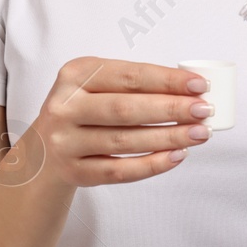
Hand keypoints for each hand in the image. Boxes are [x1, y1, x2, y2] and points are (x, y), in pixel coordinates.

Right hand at [21, 58, 214, 187]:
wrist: (42, 152)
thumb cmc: (83, 110)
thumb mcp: (96, 86)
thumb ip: (134, 85)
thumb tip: (190, 90)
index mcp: (74, 75)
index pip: (128, 75)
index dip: (166, 80)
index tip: (199, 85)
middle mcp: (64, 106)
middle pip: (125, 109)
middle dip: (171, 109)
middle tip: (204, 111)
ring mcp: (65, 142)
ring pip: (124, 141)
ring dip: (168, 137)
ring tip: (199, 133)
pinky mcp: (74, 172)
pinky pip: (119, 171)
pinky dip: (152, 164)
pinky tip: (177, 156)